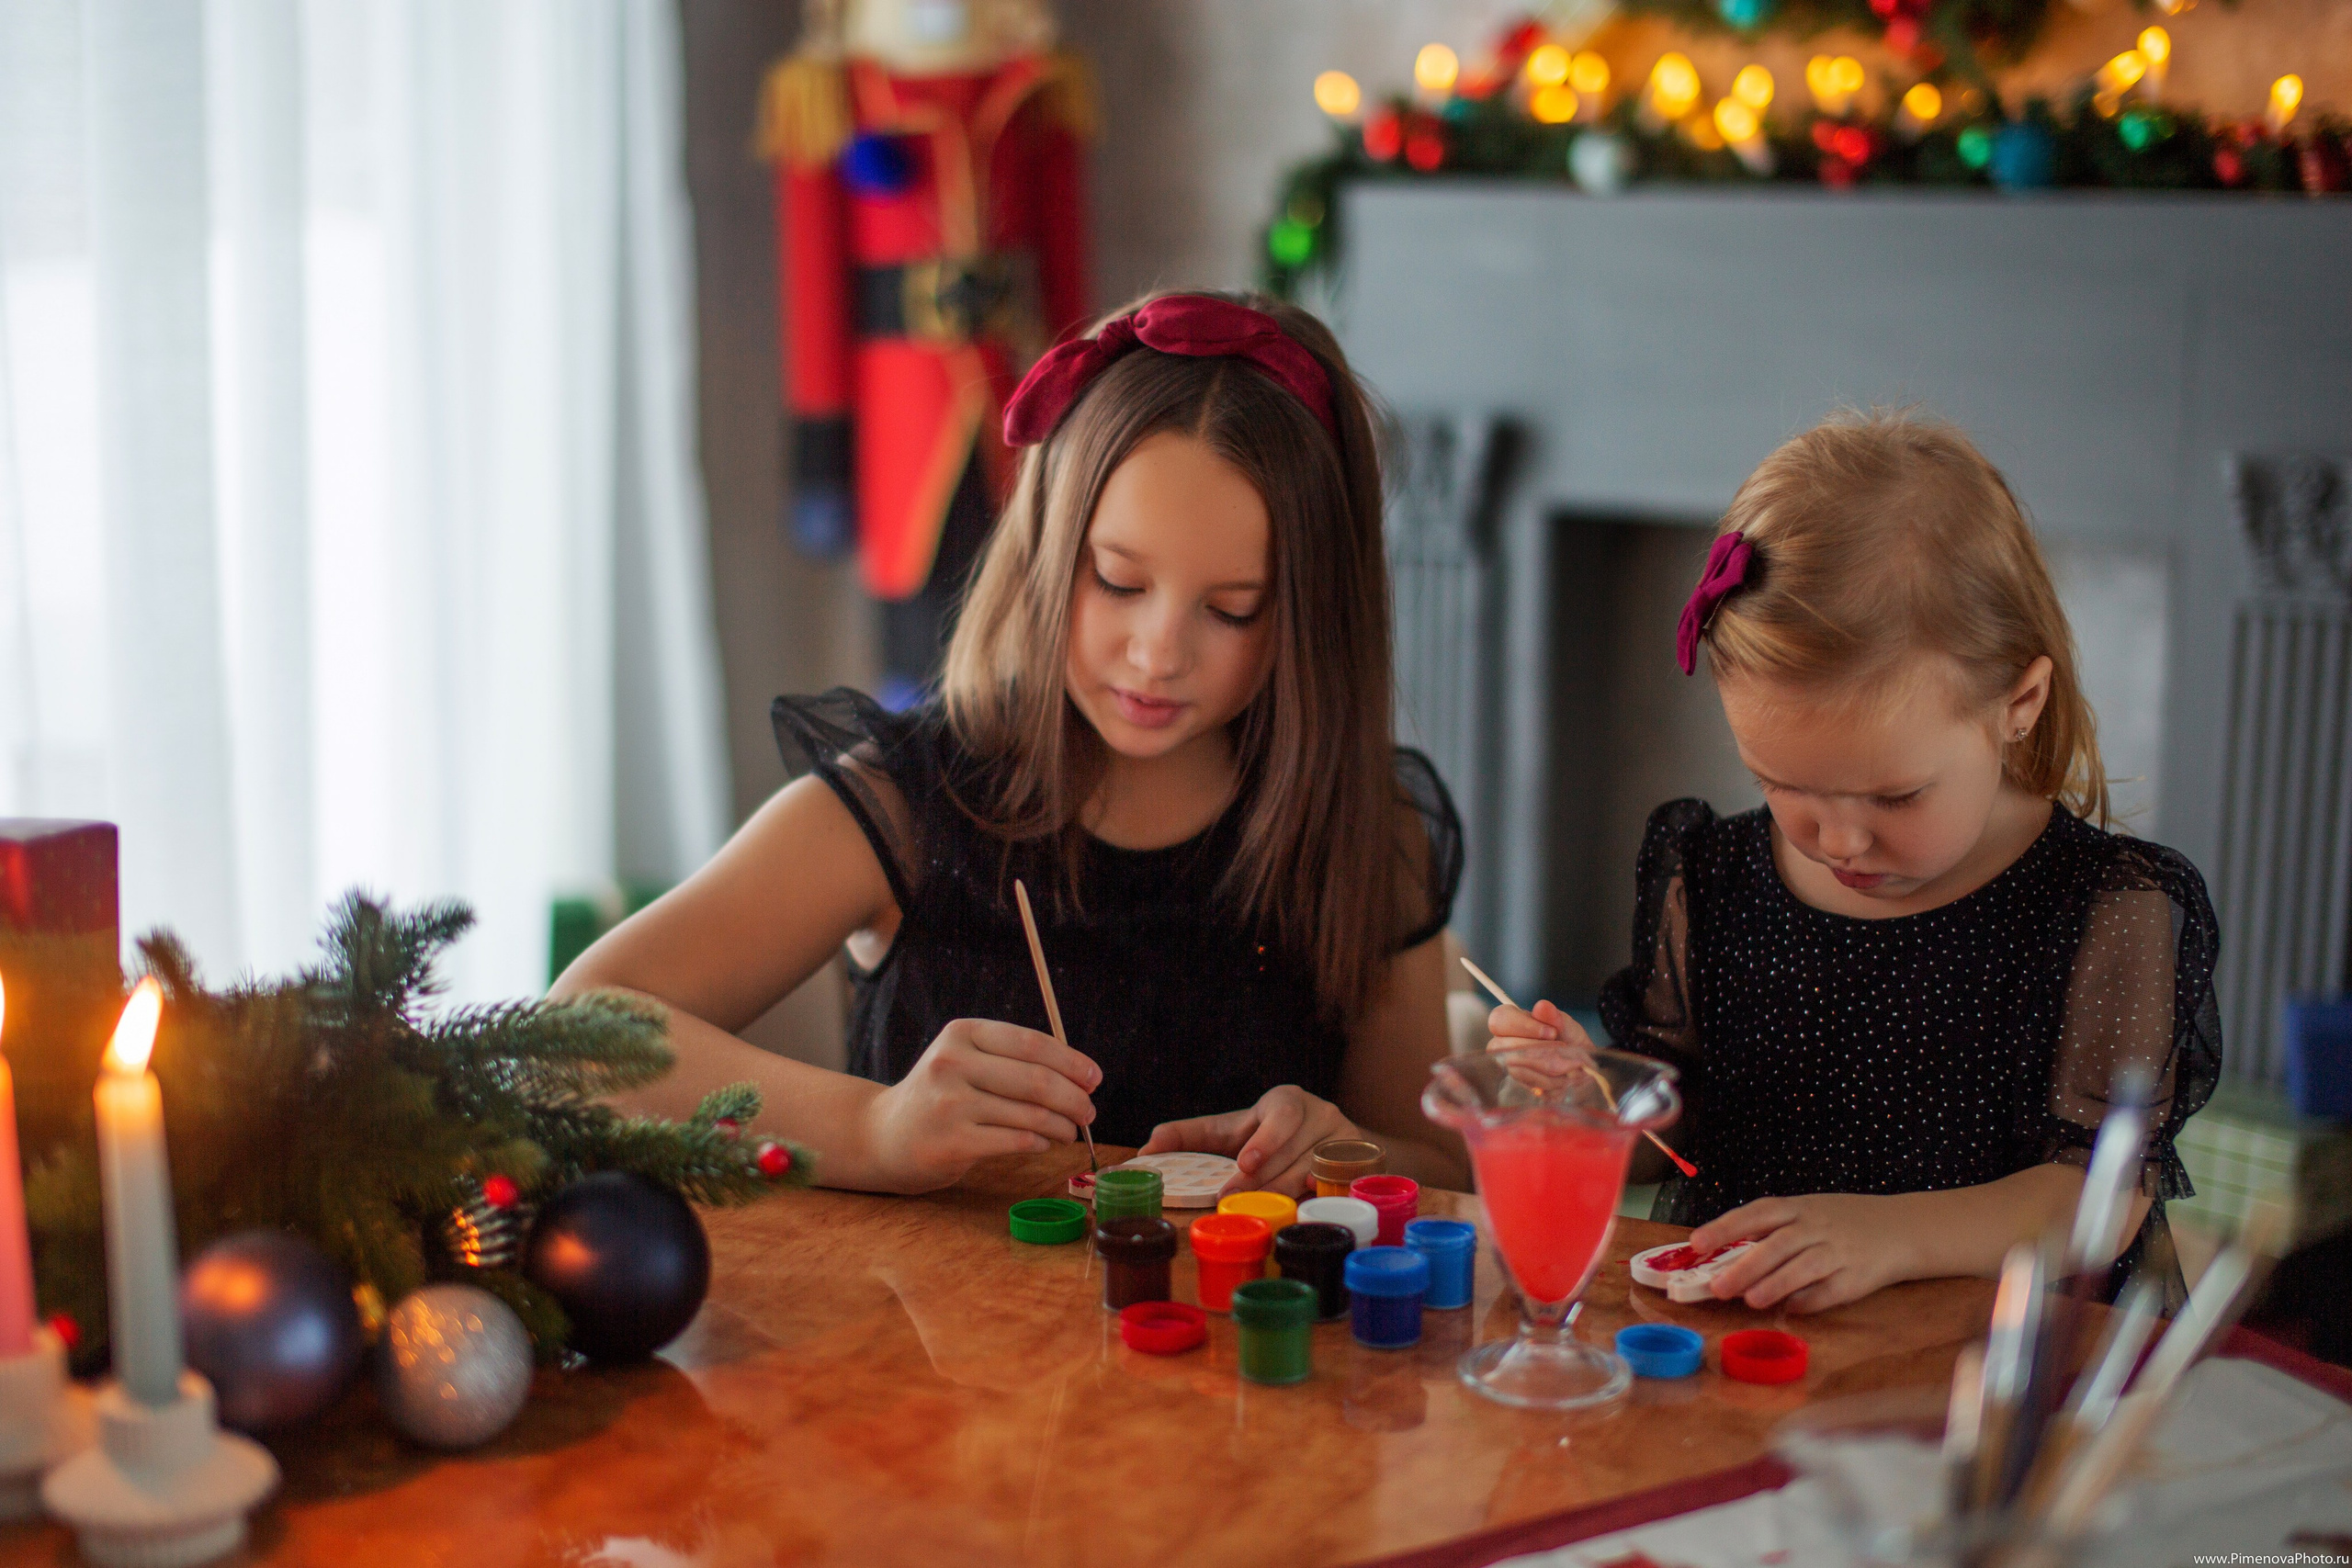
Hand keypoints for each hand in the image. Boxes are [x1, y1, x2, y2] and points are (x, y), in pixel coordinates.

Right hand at [861, 1018, 1098, 1193]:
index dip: (1071, 1061)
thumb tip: (1080, 1074)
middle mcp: (952, 1063)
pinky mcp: (952, 1142)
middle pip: (1036, 1079)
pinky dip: (1040, 1142)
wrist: (883, 1135)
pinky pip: (1016, 1141)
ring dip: (1062, 1125)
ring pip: (1030, 1114)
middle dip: (1074, 1098)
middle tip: (1090, 1112)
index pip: (1031, 1043)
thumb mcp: (963, 1060)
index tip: (1094, 1078)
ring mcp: (950, 1104)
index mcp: (961, 1034)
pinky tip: (1044, 1143)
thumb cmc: (938, 1096)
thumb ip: (1010, 1060)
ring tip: (1071, 1131)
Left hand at [1139, 1084, 1358, 1198]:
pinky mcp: (1362, 1161)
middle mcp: (1319, 1113)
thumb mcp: (1232, 1132)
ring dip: (1283, 1192)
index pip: (1280, 1113)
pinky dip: (1319, 1197)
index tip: (1245, 1162)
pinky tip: (1303, 1209)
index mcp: (1285, 1100)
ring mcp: (1344, 1137)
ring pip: (1313, 1170)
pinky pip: (1340, 1184)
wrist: (1336, 1146)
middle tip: (1233, 1198)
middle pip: (1292, 1150)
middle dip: (1262, 1178)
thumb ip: (1190, 1136)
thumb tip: (1145, 1150)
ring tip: (1260, 1210)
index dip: (1264, 1138)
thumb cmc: (1269, 1138)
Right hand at [1483, 998, 1598, 1095]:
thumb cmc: (1569, 1040)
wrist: (1581, 1066)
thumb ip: (1553, 1016)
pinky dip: (1550, 1081)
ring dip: (1547, 1067)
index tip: (1552, 1032)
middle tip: (1563, 1048)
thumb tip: (1541, 1006)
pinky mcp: (1519, 1084)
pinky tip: (1564, 1078)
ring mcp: (1508, 1065)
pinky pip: (1527, 1085)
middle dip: (1535, 1049)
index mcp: (1512, 1021)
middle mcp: (1503, 1043)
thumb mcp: (1566, 1025)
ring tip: (1570, 1065)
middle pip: (1500, 1046)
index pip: (1500, 1019)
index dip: (1523, 1026)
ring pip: (1515, 1068)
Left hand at [1689, 1193, 1911, 1312]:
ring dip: (1775, 1284)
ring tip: (1750, 1300)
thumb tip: (1723, 1260)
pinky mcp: (1857, 1278)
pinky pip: (1829, 1291)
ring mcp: (1838, 1251)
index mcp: (1797, 1208)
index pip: (1756, 1213)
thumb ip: (1769, 1233)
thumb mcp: (1805, 1214)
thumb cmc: (1838, 1222)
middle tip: (1718, 1288)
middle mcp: (1816, 1227)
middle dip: (1745, 1266)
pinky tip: (1790, 1310)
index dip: (1725, 1227)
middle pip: (1777, 1244)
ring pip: (1803, 1267)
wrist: (1899, 1228)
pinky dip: (1809, 1300)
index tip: (1696, 1243)